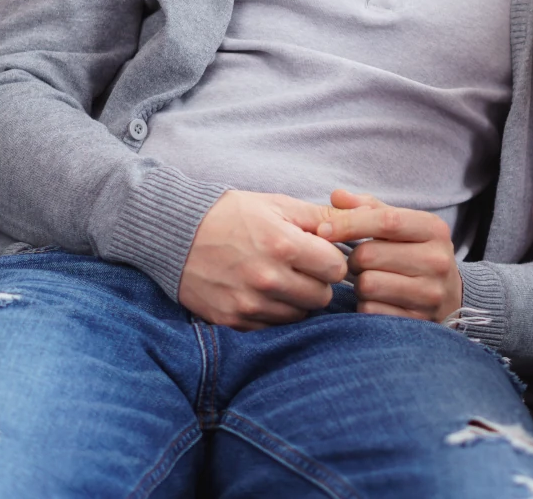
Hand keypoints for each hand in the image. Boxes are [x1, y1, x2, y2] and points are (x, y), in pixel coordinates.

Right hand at [177, 190, 348, 329]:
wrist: (174, 234)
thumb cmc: (231, 214)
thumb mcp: (277, 204)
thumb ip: (321, 215)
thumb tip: (359, 222)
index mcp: (283, 245)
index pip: (337, 269)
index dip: (332, 261)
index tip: (320, 255)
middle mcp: (268, 278)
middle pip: (321, 297)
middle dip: (317, 283)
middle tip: (301, 268)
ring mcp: (248, 304)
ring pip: (298, 315)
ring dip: (296, 300)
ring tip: (279, 279)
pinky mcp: (232, 321)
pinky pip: (271, 328)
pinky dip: (273, 314)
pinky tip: (261, 294)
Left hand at [318, 190, 461, 322]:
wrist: (451, 296)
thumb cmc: (417, 253)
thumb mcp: (403, 225)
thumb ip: (369, 208)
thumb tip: (337, 196)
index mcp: (434, 229)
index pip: (385, 221)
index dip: (349, 224)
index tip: (323, 230)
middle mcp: (437, 260)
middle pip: (369, 255)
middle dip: (354, 259)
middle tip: (360, 263)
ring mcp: (430, 293)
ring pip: (367, 284)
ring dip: (359, 283)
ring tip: (372, 280)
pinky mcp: (418, 321)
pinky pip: (370, 311)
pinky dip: (366, 305)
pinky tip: (379, 300)